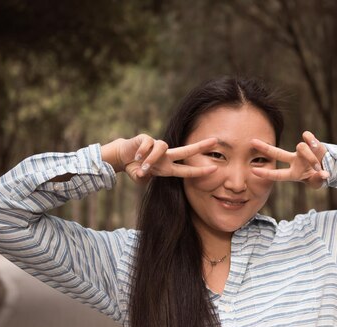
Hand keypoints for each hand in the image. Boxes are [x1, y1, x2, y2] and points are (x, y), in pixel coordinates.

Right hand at [102, 134, 217, 184]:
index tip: (214, 169)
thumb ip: (143, 178)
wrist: (121, 157)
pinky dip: (142, 152)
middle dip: (200, 146)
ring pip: (162, 147)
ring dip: (152, 159)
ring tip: (144, 166)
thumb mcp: (140, 177)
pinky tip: (136, 157)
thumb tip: (143, 173)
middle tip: (215, 141)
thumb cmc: (135, 168)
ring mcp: (157, 146)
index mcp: (167, 168)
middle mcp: (166, 156)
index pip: (187, 170)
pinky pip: (149, 144)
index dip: (200, 171)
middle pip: (186, 151)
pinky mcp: (147, 139)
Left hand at [250, 131, 329, 188]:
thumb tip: (324, 174)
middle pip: (276, 153)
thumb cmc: (319, 177)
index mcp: (293, 174)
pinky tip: (316, 146)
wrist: (330, 167)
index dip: (266, 173)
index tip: (253, 171)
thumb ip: (319, 179)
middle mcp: (294, 160)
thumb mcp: (317, 182)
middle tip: (251, 141)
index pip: (277, 174)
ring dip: (311, 157)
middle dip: (264, 148)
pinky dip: (312, 140)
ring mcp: (301, 151)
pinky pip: (308, 137)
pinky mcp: (311, 142)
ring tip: (318, 166)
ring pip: (300, 147)